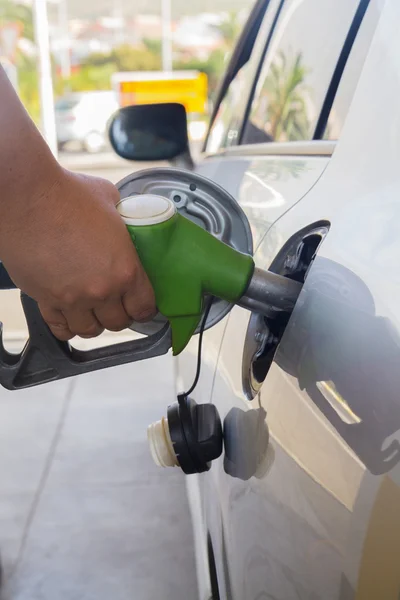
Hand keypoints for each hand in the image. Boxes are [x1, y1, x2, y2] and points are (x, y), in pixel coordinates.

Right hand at [0, 168, 155, 339]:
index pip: (144, 307)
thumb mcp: (110, 200)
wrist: (25, 198)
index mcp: (125, 269)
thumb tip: (124, 217)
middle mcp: (101, 290)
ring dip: (94, 323)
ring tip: (93, 311)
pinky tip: (69, 317)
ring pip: (90, 330)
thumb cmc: (66, 194)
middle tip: (117, 304)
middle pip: (119, 323)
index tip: (141, 304)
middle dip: (120, 315)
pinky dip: (66, 327)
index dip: (145, 308)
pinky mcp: (45, 300)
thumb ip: (122, 217)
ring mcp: (72, 299)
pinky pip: (60, 328)